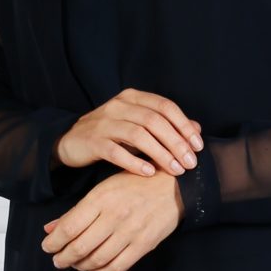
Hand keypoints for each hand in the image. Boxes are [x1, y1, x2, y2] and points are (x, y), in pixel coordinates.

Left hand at [41, 169, 182, 270]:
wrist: (173, 186)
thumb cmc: (134, 184)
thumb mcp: (103, 189)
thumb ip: (76, 211)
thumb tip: (49, 229)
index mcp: (100, 198)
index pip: (69, 227)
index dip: (53, 242)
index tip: (47, 247)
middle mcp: (114, 216)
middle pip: (80, 247)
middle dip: (63, 258)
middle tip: (58, 261)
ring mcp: (130, 231)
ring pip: (97, 259)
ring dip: (81, 266)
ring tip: (76, 264)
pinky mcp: (144, 244)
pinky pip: (118, 266)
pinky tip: (95, 270)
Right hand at [53, 88, 202, 178]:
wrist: (71, 141)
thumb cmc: (111, 134)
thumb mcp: (138, 126)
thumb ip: (166, 126)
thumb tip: (197, 129)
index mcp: (132, 97)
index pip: (165, 107)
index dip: (184, 126)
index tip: (198, 146)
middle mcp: (119, 105)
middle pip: (154, 121)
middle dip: (176, 143)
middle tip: (190, 163)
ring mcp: (104, 122)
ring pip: (138, 135)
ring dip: (160, 153)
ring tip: (175, 170)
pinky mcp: (93, 141)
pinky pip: (116, 151)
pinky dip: (134, 162)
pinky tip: (148, 172)